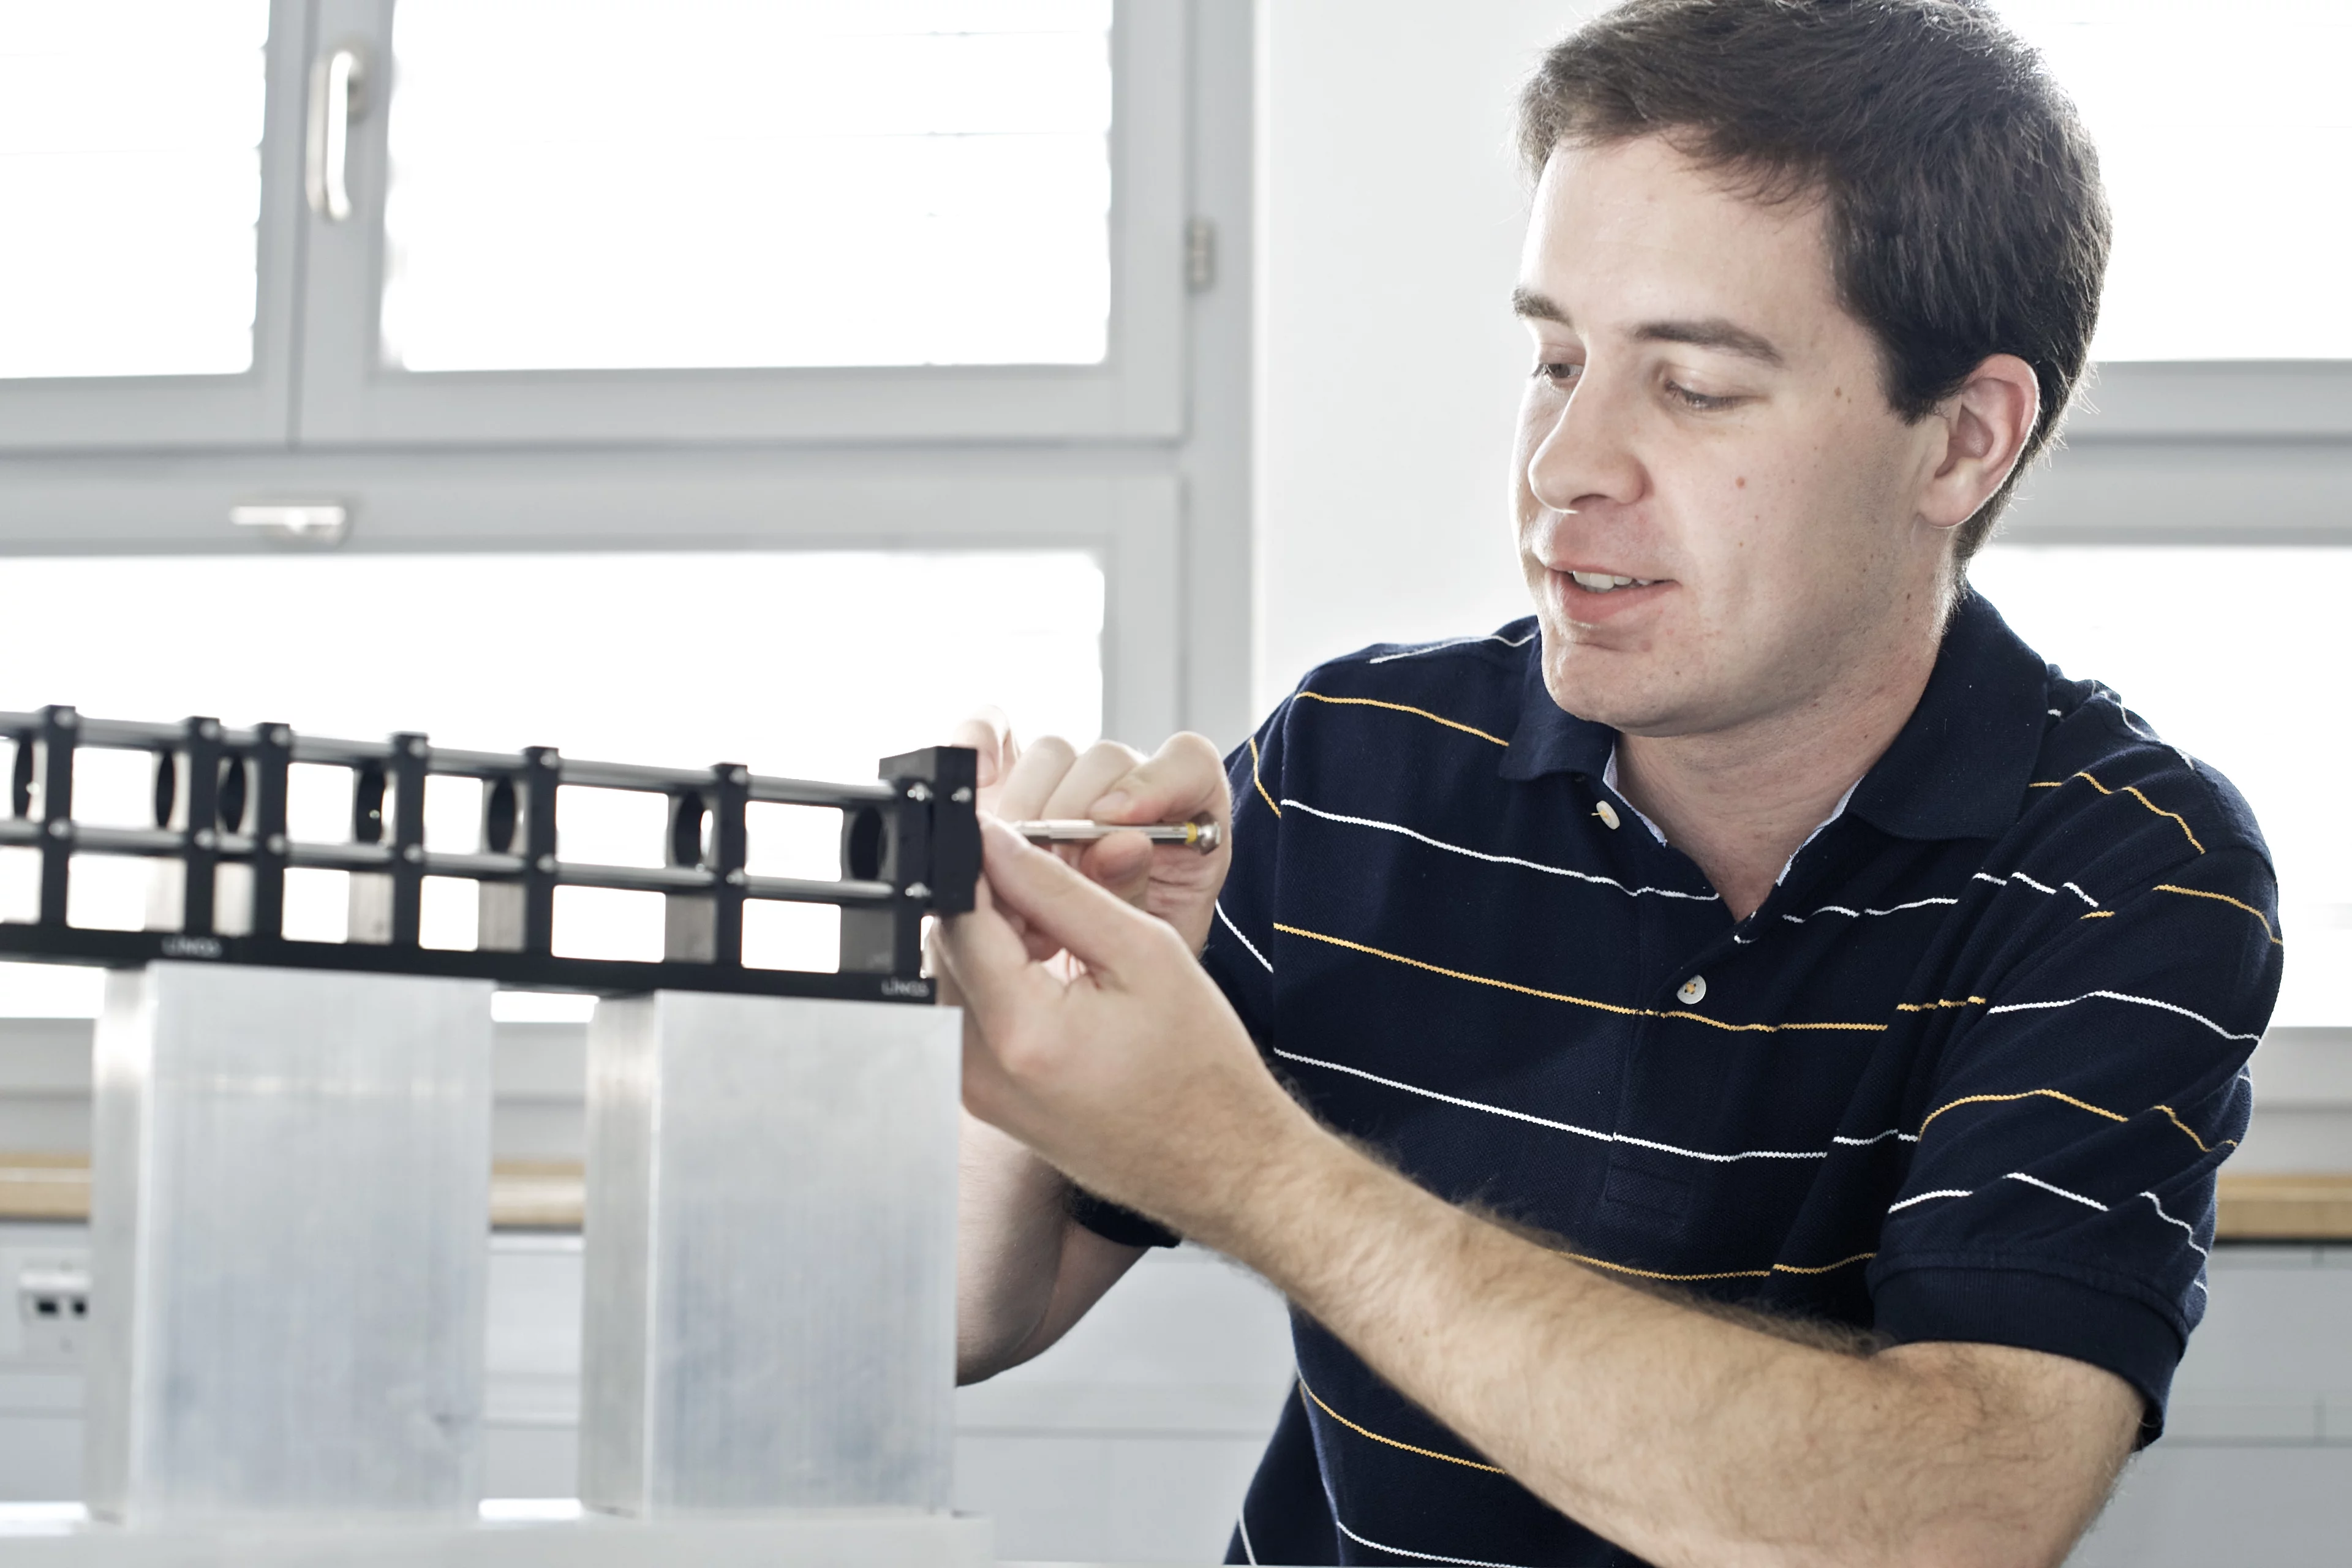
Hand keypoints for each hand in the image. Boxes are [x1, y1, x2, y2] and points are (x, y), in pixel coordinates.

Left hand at [937, 819, 1318, 1243]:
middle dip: (992, 905)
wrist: (1220, 1160)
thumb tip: (997, 843)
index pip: (960, 917)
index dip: (982, 865)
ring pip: (953, 979)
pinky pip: (968, 1017)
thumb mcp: (1143, 952)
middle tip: (1059, 898)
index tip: (1014, 841)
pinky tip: (1058, 982)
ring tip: (1068, 946)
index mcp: (1021, 1033)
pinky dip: (1002, 983)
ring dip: (997, 944)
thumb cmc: (1200, 1069)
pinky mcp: (983, 1100)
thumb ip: (1059, 891)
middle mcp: (980, 1072)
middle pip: (947, 948)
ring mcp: (975, 1093)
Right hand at [946, 710, 1231, 955]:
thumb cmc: (1124, 963)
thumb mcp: (1144, 939)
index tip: (1115, 825)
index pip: (1187, 765)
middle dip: (1073, 818)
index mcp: (1187, 815)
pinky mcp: (1010, 778)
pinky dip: (980, 745)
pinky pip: (994, 731)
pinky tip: (976, 788)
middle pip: (1105, 760)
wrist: (1082, 984)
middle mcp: (1128, 785)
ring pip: (1050, 754)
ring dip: (1027, 809)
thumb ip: (1134, 891)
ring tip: (1016, 873)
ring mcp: (1067, 777)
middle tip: (1053, 873)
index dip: (1154, 784)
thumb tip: (1120, 845)